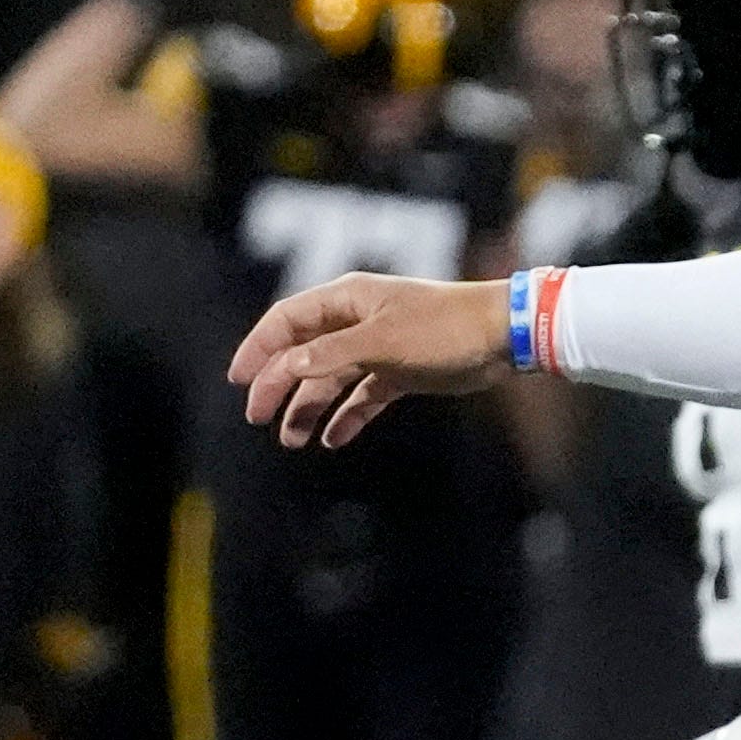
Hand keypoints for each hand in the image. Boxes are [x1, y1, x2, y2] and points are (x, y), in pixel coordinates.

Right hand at [232, 271, 513, 445]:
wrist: (503, 336)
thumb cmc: (444, 328)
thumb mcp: (382, 341)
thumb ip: (333, 354)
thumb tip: (289, 365)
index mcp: (346, 300)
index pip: (287, 320)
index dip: (258, 348)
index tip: (238, 380)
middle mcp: (357, 320)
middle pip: (303, 352)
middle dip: (277, 384)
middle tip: (258, 417)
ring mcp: (378, 347)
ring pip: (330, 378)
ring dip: (309, 407)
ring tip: (293, 439)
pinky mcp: (401, 371)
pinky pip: (363, 395)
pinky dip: (347, 415)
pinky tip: (333, 438)